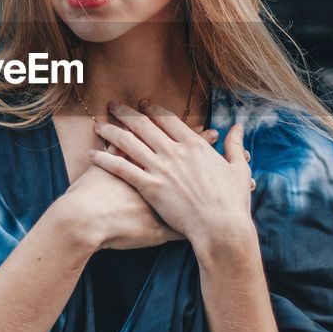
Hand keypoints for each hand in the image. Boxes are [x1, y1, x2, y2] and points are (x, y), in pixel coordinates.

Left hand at [89, 100, 253, 249]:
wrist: (221, 228)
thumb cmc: (232, 202)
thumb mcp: (238, 169)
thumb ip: (235, 146)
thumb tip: (239, 127)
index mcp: (194, 145)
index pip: (168, 119)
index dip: (152, 109)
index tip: (142, 103)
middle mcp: (174, 152)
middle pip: (144, 125)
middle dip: (126, 113)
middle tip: (113, 105)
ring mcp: (160, 168)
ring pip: (129, 143)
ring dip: (112, 131)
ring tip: (99, 124)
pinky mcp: (149, 187)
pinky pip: (121, 168)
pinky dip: (105, 159)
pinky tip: (92, 154)